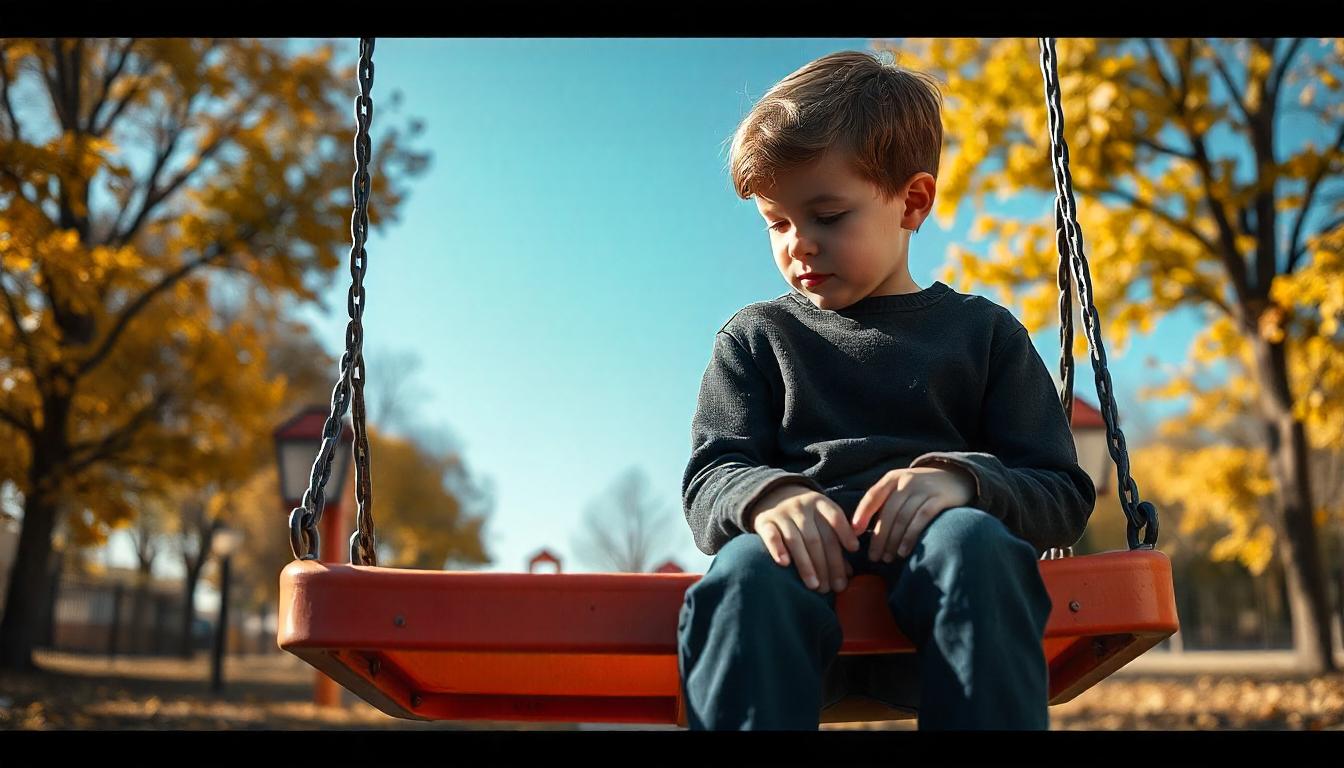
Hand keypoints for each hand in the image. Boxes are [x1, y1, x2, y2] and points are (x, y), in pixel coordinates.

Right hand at [748, 484, 858, 593]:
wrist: (773, 496)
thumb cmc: (806, 516)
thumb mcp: (821, 519)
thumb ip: (835, 541)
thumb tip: (848, 573)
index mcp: (819, 503)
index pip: (834, 517)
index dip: (845, 532)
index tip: (854, 549)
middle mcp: (801, 507)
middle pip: (816, 538)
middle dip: (827, 564)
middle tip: (833, 587)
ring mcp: (782, 514)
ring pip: (795, 541)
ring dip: (806, 565)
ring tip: (814, 586)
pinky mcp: (764, 522)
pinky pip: (771, 536)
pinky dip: (777, 549)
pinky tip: (784, 564)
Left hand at [849, 466, 975, 562]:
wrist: (955, 477)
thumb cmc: (920, 489)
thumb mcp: (900, 488)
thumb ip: (883, 503)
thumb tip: (858, 530)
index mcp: (892, 478)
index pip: (873, 496)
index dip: (862, 515)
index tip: (853, 533)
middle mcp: (906, 481)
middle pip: (888, 512)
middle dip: (879, 537)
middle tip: (873, 557)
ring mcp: (924, 489)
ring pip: (903, 518)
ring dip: (893, 541)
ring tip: (887, 558)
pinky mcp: (939, 499)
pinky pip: (921, 520)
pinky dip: (910, 537)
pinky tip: (903, 551)